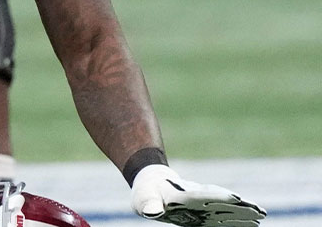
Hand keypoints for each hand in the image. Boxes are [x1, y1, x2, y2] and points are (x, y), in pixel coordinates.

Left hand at [132, 165, 265, 226]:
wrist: (153, 183)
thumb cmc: (146, 193)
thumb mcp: (143, 198)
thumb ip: (150, 204)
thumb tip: (152, 212)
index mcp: (181, 195)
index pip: (201, 196)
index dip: (216, 196)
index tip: (234, 197)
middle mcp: (196, 198)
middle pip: (220, 201)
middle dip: (239, 206)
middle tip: (259, 211)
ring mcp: (203, 204)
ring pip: (226, 208)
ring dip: (244, 211)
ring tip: (262, 215)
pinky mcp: (206, 211)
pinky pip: (224, 216)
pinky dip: (238, 219)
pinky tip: (253, 223)